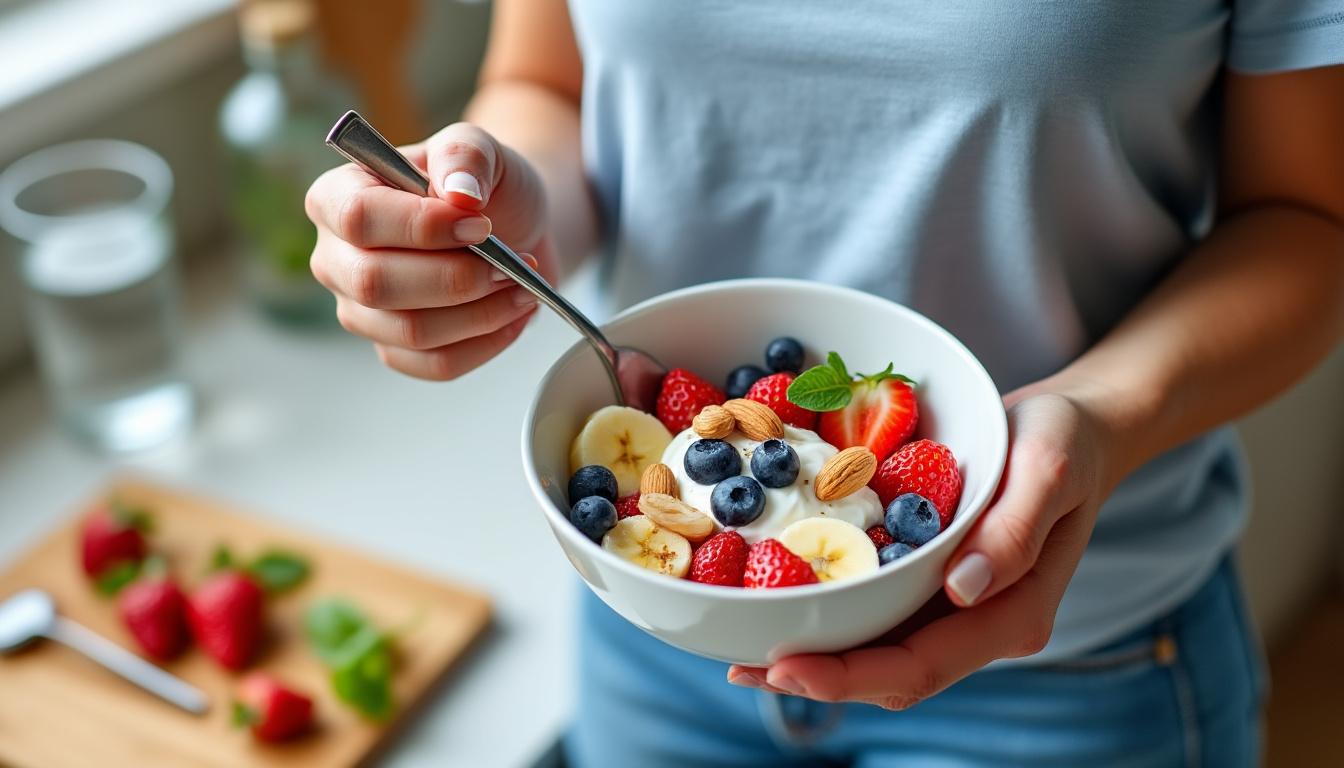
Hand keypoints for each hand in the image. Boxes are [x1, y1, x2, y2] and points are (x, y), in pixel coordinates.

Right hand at [305, 122, 554, 379]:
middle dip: (456, 278)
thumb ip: (466, 155)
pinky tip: (514, 314)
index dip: (421, 227)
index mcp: (338, 197)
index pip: (359, 217)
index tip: (481, 224)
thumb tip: (459, 193)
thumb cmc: (482, 185)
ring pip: (411, 331)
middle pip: (376, 284)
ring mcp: (361, 311)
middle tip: (510, 263)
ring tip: (522, 285)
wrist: (510, 227)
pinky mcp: (395, 349)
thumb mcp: (479, 148)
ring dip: (481, 313)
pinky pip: (436, 364)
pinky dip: (486, 343)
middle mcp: (337, 258)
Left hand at [728, 388, 1121, 708]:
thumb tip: (964, 591)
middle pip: (888, 673)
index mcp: (1011, 615)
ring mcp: (952, 607)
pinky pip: (874, 610)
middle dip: (815, 676)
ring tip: (744, 651)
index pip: (921, 666)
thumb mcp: (1050, 466)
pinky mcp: (930, 582)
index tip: (786, 667)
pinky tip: (776, 598)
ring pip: (875, 650)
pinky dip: (826, 613)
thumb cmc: (1066, 441)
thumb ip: (1015, 530)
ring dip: (811, 655)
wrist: (1073, 427)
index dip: (848, 675)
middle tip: (743, 666)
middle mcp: (977, 623)